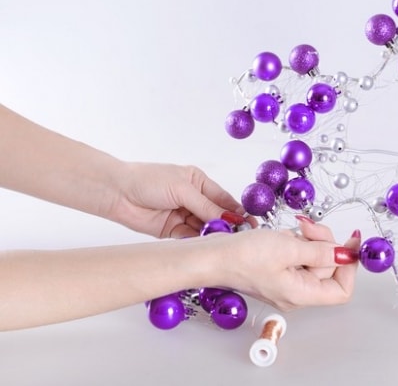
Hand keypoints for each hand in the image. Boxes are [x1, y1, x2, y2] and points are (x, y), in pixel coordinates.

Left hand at [110, 162, 253, 237]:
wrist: (116, 193)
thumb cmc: (148, 180)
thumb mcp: (182, 189)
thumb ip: (206, 206)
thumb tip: (230, 219)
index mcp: (199, 182)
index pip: (224, 200)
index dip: (237, 212)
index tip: (250, 224)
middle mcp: (193, 199)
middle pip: (217, 216)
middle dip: (227, 226)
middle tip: (240, 238)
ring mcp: (183, 215)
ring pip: (205, 228)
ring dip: (212, 236)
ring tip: (222, 243)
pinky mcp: (172, 231)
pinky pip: (191, 238)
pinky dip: (198, 243)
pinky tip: (206, 247)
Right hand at [203, 222, 360, 309]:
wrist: (212, 255)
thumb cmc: (242, 257)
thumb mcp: (288, 248)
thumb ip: (320, 252)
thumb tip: (345, 255)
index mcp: (301, 294)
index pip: (341, 290)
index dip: (350, 267)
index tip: (351, 243)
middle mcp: (296, 292)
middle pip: (328, 268)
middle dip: (324, 242)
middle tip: (308, 227)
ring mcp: (287, 280)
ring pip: (314, 258)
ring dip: (310, 239)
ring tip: (292, 230)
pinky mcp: (278, 268)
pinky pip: (299, 254)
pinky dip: (297, 240)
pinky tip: (284, 234)